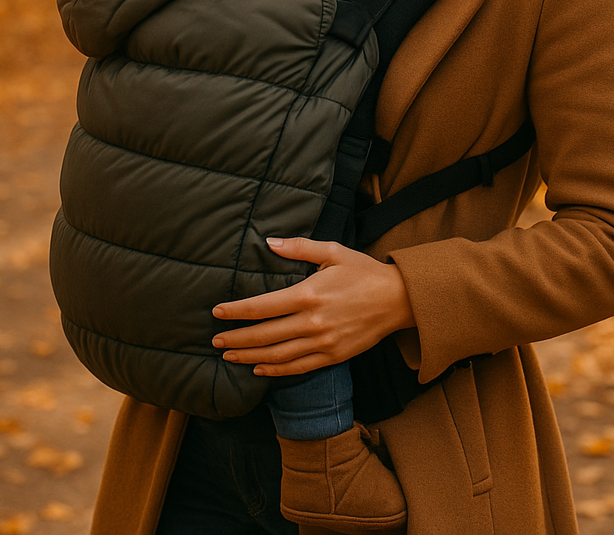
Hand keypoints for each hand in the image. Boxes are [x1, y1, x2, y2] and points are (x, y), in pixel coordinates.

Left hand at [211, 237, 415, 376]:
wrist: (398, 299)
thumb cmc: (364, 272)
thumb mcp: (333, 252)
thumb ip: (299, 248)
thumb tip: (269, 242)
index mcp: (309, 294)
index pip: (263, 306)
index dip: (237, 311)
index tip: (218, 312)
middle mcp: (312, 322)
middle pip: (265, 335)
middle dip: (236, 338)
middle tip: (215, 339)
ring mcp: (323, 342)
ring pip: (277, 355)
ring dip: (250, 356)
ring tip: (229, 355)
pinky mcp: (333, 356)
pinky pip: (298, 367)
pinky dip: (276, 370)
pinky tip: (260, 368)